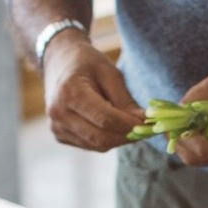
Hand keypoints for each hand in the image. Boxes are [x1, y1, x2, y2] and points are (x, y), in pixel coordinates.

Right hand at [42, 35, 144, 150]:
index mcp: (69, 93)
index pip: (105, 119)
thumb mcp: (110, 73)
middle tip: (146, 130)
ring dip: (119, 139)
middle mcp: (59, 114)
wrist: (58, 62)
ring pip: (97, 145)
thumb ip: (126, 100)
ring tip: (131, 126)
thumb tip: (146, 122)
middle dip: (127, 136)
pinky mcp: (60, 136)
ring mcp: (57, 127)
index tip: (150, 125)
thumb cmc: (86, 63)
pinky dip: (107, 139)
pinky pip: (90, 145)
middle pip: (101, 138)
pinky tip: (113, 126)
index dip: (130, 125)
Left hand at [175, 57, 207, 165]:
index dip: (177, 133)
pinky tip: (204, 123)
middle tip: (177, 117)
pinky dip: (199, 142)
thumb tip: (178, 107)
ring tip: (192, 118)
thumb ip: (203, 92)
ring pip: (200, 159)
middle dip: (178, 139)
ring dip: (188, 141)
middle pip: (194, 157)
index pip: (196, 144)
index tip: (171, 116)